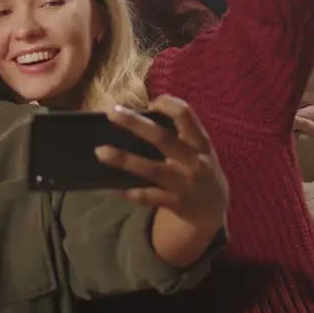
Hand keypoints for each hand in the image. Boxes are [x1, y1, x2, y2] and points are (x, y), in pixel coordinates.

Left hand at [99, 96, 227, 235]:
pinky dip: (129, 191)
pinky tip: (111, 187)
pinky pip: (148, 197)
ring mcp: (184, 184)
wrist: (212, 209)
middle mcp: (193, 161)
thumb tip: (138, 113)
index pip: (185, 115)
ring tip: (100, 151)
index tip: (149, 103)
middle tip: (112, 112)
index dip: (167, 104)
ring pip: (151, 170)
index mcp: (199, 143)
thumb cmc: (197, 168)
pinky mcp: (175, 203)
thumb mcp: (198, 149)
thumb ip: (177, 133)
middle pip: (162, 138)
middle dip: (135, 124)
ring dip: (124, 160)